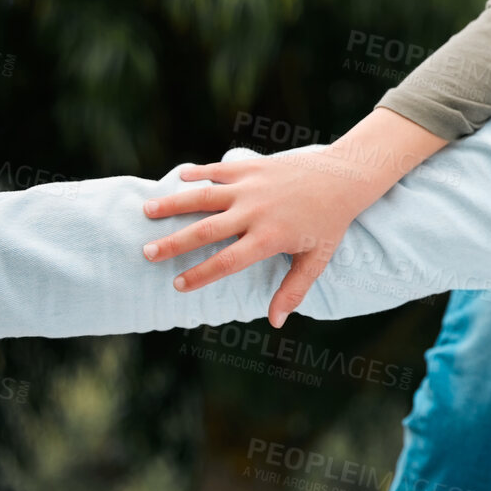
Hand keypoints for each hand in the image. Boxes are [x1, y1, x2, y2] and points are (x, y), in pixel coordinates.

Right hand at [141, 108, 446, 326]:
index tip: (178, 284)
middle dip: (173, 243)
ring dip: (173, 203)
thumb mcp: (316, 259)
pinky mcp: (253, 166)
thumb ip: (294, 290)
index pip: (227, 261)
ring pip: (204, 196)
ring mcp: (252, 186)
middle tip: (146, 254)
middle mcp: (256, 211)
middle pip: (206, 230)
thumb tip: (276, 323)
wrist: (344, 178)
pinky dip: (198, 173)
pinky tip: (178, 178)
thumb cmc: (330, 222)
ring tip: (146, 211)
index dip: (201, 274)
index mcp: (269, 237)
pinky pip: (219, 170)